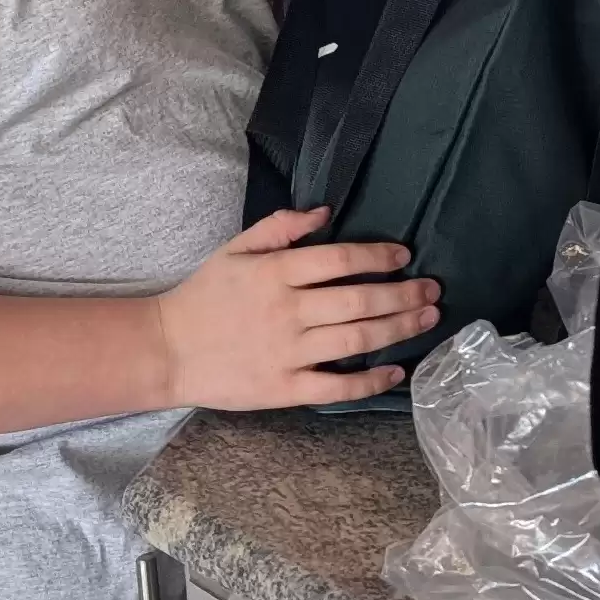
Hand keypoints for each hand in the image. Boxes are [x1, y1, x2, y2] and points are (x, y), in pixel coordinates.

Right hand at [154, 210, 441, 408]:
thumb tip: (325, 211)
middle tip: (433, 291)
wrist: (166, 349)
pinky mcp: (285, 388)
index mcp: (275, 273)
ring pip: (356, 339)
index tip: (405, 258)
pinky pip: (337, 385)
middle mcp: (287, 311)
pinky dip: (371, 380)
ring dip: (398, 328)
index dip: (378, 257)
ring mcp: (288, 352)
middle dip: (403, 295)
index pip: (340, 260)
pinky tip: (397, 371)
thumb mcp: (235, 249)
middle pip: (359, 300)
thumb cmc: (204, 296)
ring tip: (427, 319)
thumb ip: (280, 227)